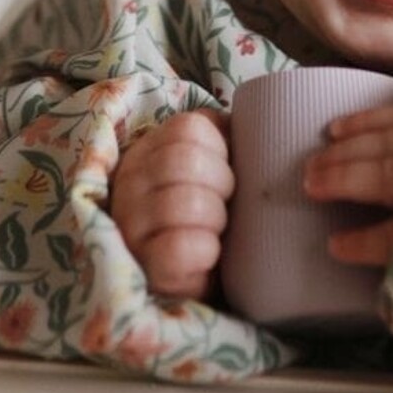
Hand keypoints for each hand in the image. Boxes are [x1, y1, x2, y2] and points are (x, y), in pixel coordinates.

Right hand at [112, 109, 234, 300]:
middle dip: (222, 184)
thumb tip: (262, 115)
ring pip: (184, 202)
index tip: (227, 172)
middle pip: (185, 161)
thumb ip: (228, 137)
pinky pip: (179, 247)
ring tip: (218, 232)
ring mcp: (130, 225)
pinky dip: (206, 251)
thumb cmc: (210, 214)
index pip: (189, 128)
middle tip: (228, 207)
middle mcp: (129, 183)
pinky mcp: (144, 266)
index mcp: (149, 150)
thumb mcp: (214, 167)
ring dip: (216, 219)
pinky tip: (210, 256)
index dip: (220, 150)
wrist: (197, 277)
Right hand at [301, 101, 392, 266]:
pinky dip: (371, 120)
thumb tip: (379, 271)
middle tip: (307, 184)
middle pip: (389, 176)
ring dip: (348, 149)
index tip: (335, 245)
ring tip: (316, 159)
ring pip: (390, 141)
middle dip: (343, 180)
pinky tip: (342, 128)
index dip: (365, 242)